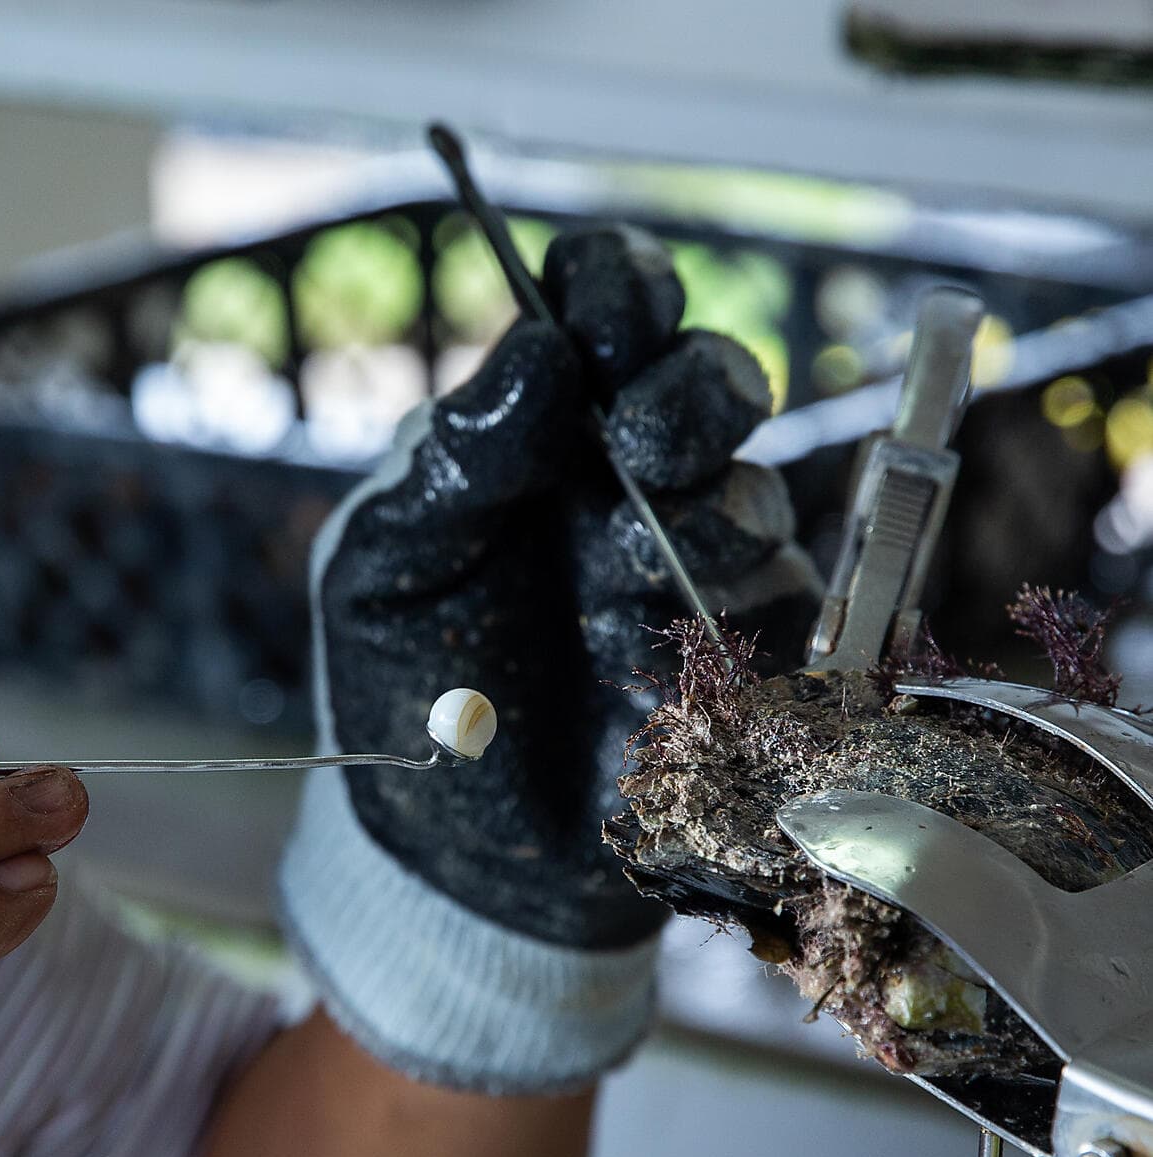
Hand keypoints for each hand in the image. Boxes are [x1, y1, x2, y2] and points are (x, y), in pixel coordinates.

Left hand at [314, 224, 818, 949]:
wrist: (455, 864)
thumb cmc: (396, 702)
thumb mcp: (383, 572)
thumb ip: (454, 458)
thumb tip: (537, 345)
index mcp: (527, 436)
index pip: (596, 310)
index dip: (619, 288)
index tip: (603, 322)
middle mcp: (615, 482)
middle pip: (705, 375)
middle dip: (691, 389)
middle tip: (641, 443)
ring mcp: (684, 564)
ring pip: (751, 483)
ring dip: (698, 514)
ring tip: (617, 579)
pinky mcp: (739, 650)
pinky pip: (777, 594)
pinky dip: (721, 607)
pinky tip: (644, 648)